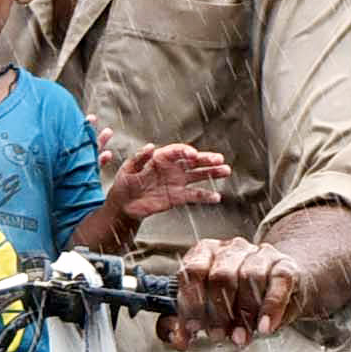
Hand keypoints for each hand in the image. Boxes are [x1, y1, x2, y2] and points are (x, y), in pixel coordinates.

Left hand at [105, 139, 231, 223]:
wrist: (124, 205)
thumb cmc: (125, 184)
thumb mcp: (128, 169)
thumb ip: (139, 158)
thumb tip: (151, 146)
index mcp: (161, 158)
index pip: (177, 151)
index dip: (187, 151)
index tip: (194, 155)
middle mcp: (172, 168)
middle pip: (193, 161)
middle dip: (206, 159)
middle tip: (220, 159)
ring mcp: (177, 182)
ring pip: (198, 176)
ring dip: (212, 173)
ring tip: (226, 171)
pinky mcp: (178, 197)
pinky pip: (194, 196)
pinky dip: (205, 196)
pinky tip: (216, 197)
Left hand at [162, 236, 301, 348]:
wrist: (280, 289)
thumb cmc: (236, 299)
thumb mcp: (207, 308)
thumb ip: (185, 322)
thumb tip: (176, 339)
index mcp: (206, 253)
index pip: (193, 270)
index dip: (191, 301)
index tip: (193, 327)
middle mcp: (232, 249)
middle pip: (221, 275)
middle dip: (218, 312)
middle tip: (218, 336)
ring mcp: (261, 254)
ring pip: (249, 276)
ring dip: (243, 313)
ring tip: (240, 337)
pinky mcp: (285, 266)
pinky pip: (278, 283)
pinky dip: (270, 308)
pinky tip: (264, 328)